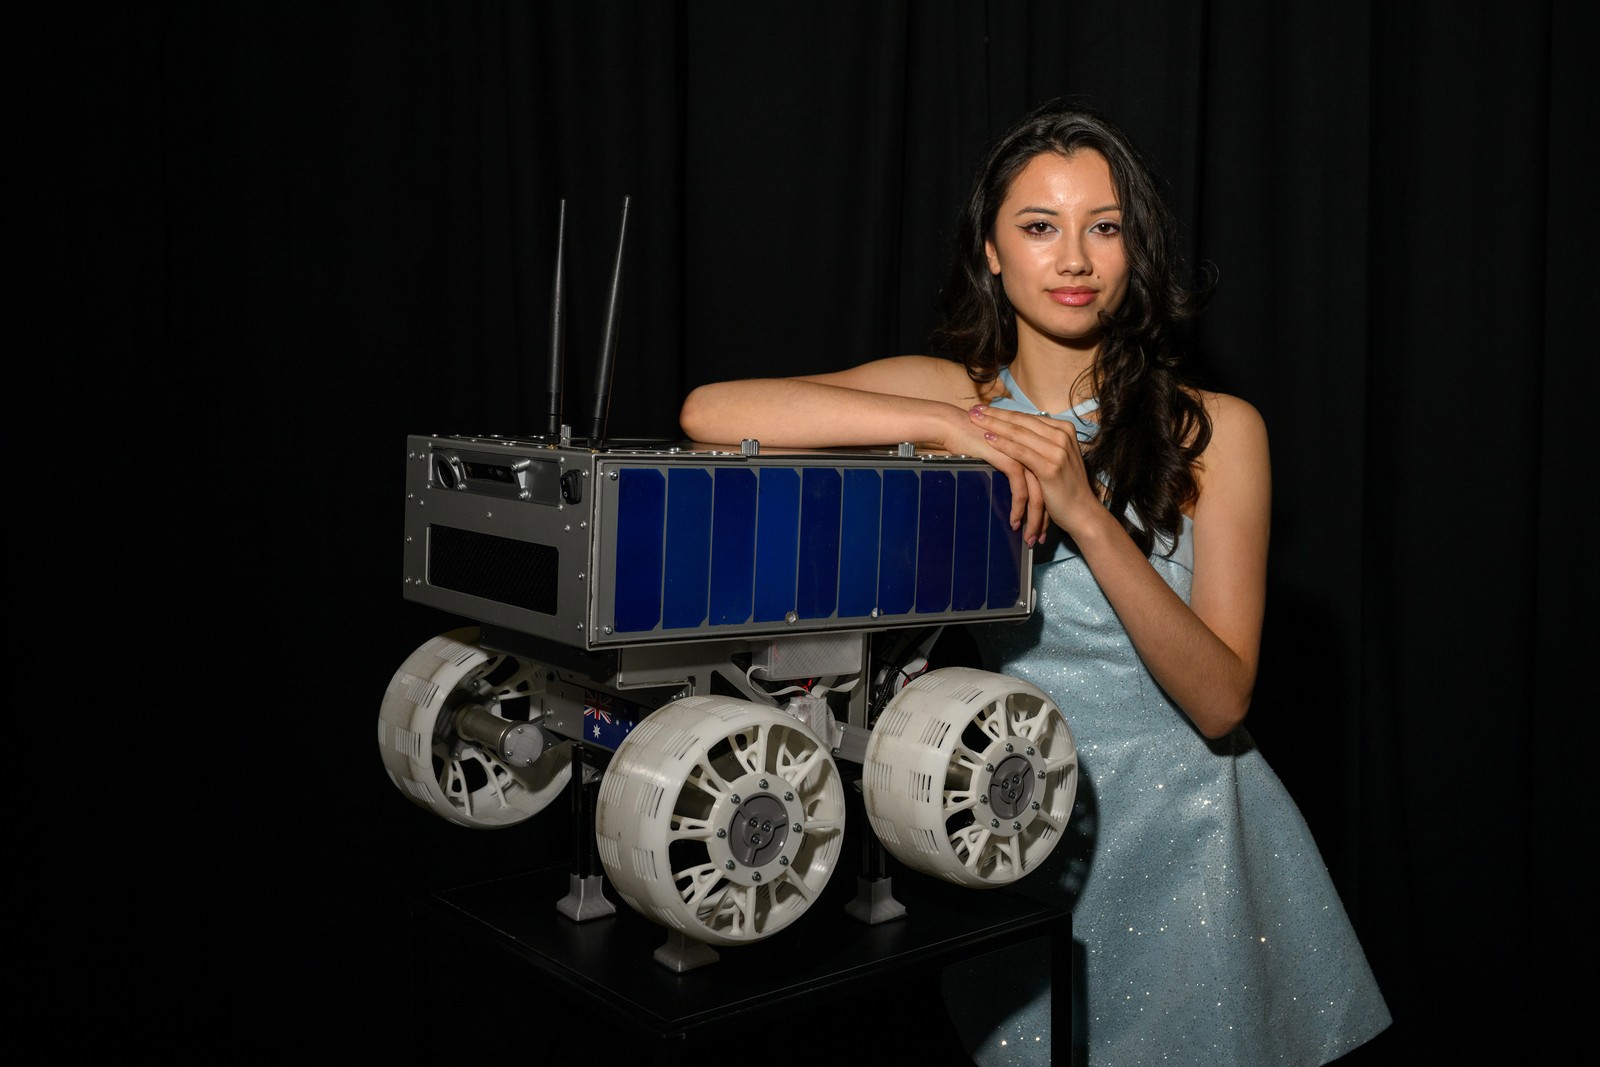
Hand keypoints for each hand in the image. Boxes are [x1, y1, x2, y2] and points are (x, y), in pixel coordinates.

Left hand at [968, 404, 1099, 543]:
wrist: (1082, 511)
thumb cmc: (1066, 486)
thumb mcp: (1056, 457)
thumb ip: (1042, 442)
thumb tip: (1018, 431)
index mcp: (1064, 429)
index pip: (1028, 417)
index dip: (1004, 412)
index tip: (984, 408)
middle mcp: (1062, 435)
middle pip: (1021, 421)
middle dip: (995, 414)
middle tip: (973, 410)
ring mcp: (1058, 450)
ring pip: (1019, 433)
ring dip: (994, 425)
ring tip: (974, 420)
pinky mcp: (1050, 467)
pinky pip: (1021, 452)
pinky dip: (1003, 444)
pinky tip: (988, 439)